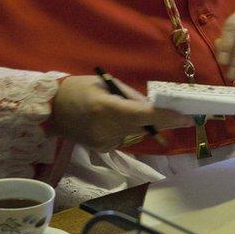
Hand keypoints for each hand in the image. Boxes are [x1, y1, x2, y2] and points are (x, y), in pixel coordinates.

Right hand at [48, 75, 191, 150]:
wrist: (47, 110)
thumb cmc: (77, 89)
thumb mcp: (105, 84)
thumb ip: (130, 96)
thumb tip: (152, 106)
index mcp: (107, 109)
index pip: (144, 115)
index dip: (167, 117)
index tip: (187, 118)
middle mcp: (106, 129)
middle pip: (144, 126)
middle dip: (161, 119)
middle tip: (179, 114)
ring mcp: (103, 142)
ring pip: (134, 131)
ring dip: (136, 121)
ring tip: (116, 108)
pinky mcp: (101, 149)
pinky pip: (123, 136)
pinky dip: (123, 127)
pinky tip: (106, 120)